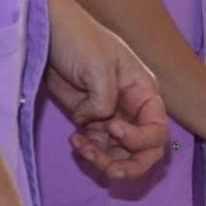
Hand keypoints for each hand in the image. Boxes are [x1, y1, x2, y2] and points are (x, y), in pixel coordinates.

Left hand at [44, 7, 170, 181]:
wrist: (47, 34)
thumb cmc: (79, 40)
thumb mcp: (98, 64)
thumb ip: (105, 98)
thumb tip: (98, 122)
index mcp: (144, 92)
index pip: (158, 129)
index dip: (140, 139)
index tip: (113, 129)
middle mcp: (133, 109)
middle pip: (146, 150)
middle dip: (130, 165)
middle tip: (109, 170)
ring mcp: (112, 117)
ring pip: (121, 154)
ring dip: (104, 160)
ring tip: (82, 148)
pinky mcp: (90, 122)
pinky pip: (98, 149)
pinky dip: (89, 152)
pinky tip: (75, 142)